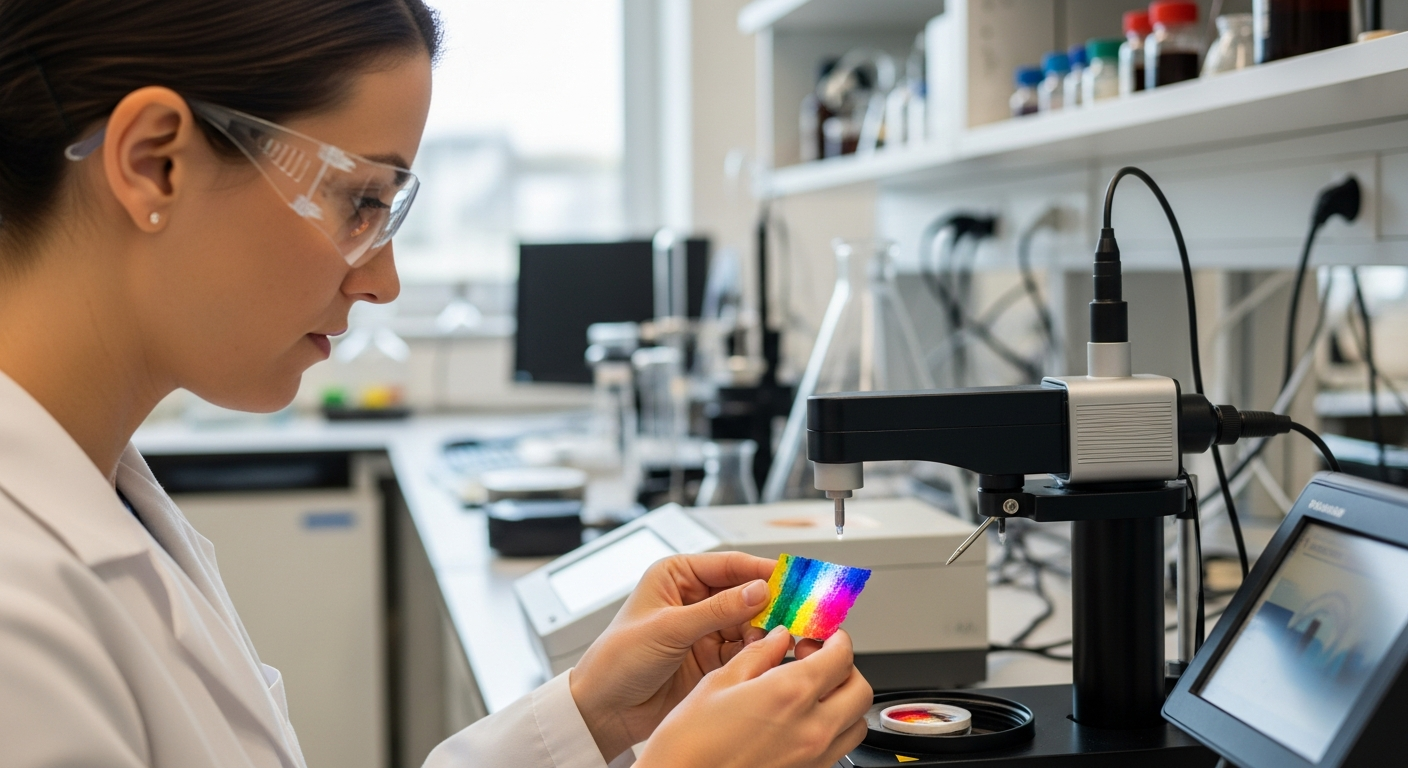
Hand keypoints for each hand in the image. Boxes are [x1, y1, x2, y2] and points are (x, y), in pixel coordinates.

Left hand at [569, 552, 775, 761]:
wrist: (604, 709)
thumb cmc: (617, 659)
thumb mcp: (669, 628)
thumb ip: (717, 609)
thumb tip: (759, 590)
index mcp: (676, 575)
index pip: (729, 565)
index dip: (762, 570)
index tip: (793, 578)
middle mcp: (692, 598)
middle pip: (744, 592)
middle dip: (771, 602)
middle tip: (800, 609)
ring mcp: (703, 629)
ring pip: (749, 622)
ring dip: (766, 629)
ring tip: (785, 635)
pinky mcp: (711, 658)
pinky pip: (743, 649)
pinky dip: (758, 651)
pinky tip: (769, 654)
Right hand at [636, 627, 871, 767]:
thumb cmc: (689, 743)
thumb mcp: (719, 682)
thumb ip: (759, 655)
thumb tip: (778, 639)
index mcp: (790, 694)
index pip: (841, 657)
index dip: (836, 640)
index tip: (825, 637)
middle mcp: (811, 728)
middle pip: (860, 690)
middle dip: (846, 669)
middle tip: (819, 661)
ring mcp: (813, 758)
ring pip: (855, 724)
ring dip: (843, 702)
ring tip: (815, 694)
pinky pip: (838, 749)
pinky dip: (832, 730)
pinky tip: (802, 722)